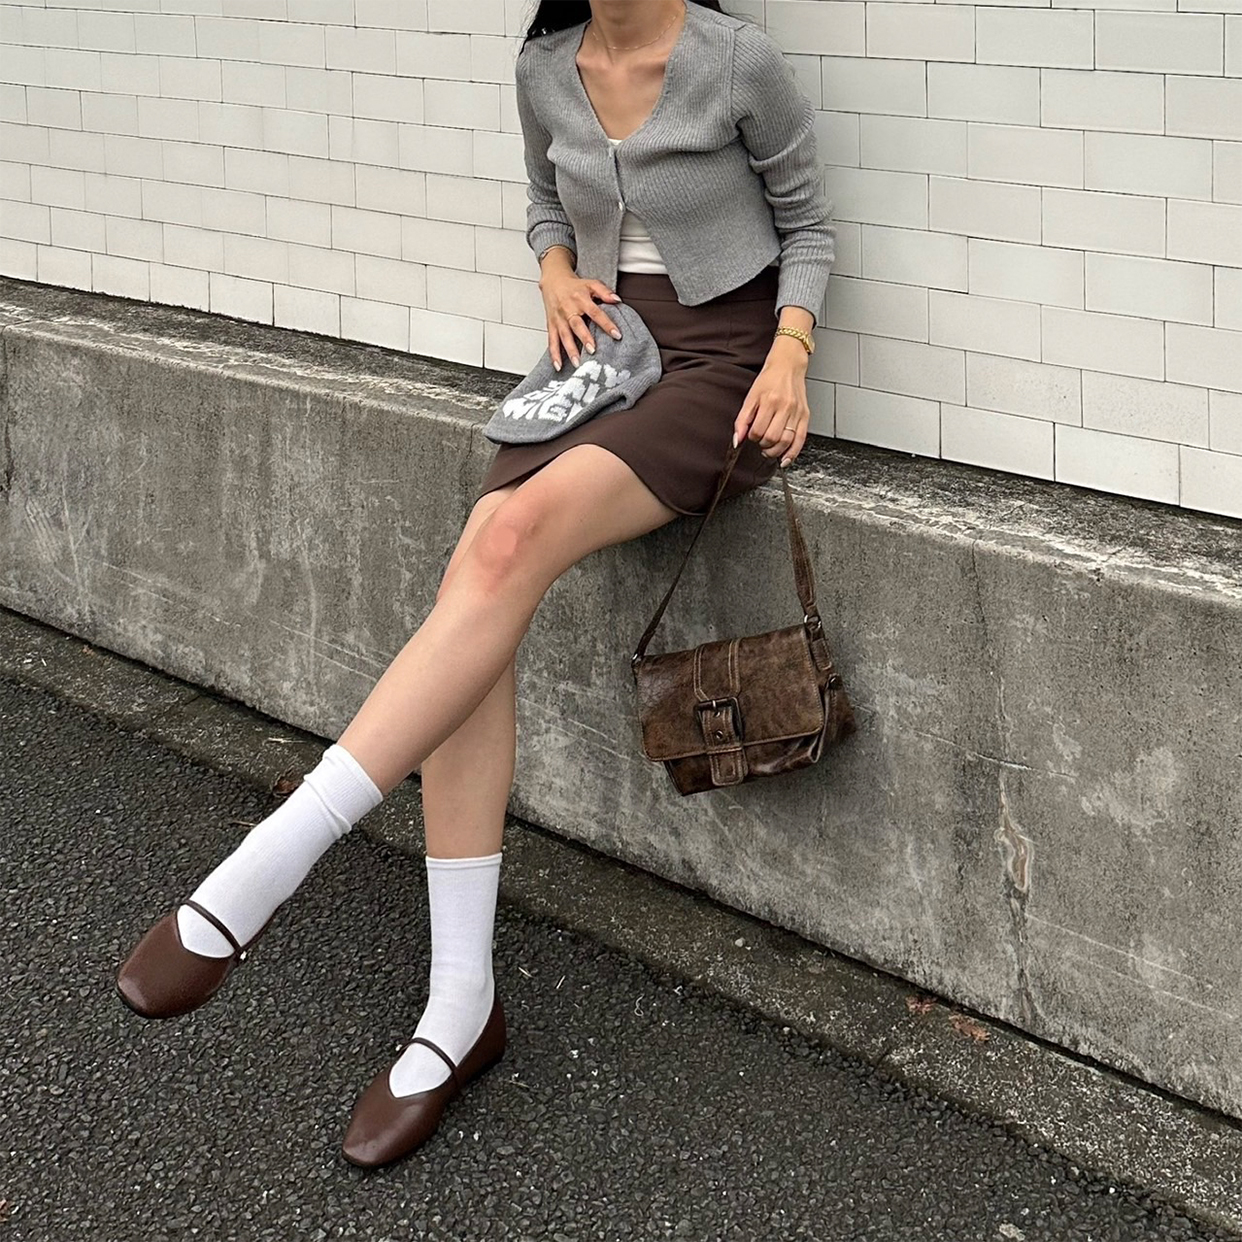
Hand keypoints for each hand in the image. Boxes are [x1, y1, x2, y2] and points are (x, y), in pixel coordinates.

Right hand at [539, 270, 624, 370]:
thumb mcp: (591, 283)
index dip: (606, 324)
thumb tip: (617, 300)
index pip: (596, 313)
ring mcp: (559, 319)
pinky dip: (554, 354)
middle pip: (577, 325)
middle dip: (584, 338)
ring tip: (577, 363)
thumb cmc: (574, 286)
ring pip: (563, 335)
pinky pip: (552, 341)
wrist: (553, 281)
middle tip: (592, 350)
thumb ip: (605, 292)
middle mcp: (569, 310)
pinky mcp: (551, 325)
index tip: (617, 334)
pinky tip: (558, 365)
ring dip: (570, 350)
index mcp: (581, 299)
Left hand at [732, 341, 810, 468]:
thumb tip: (737, 440)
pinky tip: (785, 459)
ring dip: (775, 451)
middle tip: (760, 442)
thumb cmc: (769, 380)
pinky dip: (793, 453)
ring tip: (769, 449)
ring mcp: (797, 412)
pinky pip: (800, 439)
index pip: (758, 430)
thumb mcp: (751, 397)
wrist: (788, 366)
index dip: (752, 438)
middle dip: (763, 445)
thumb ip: (742, 420)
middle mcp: (785, 407)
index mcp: (770, 401)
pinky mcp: (805, 416)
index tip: (751, 435)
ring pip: (786, 441)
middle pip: (772, 438)